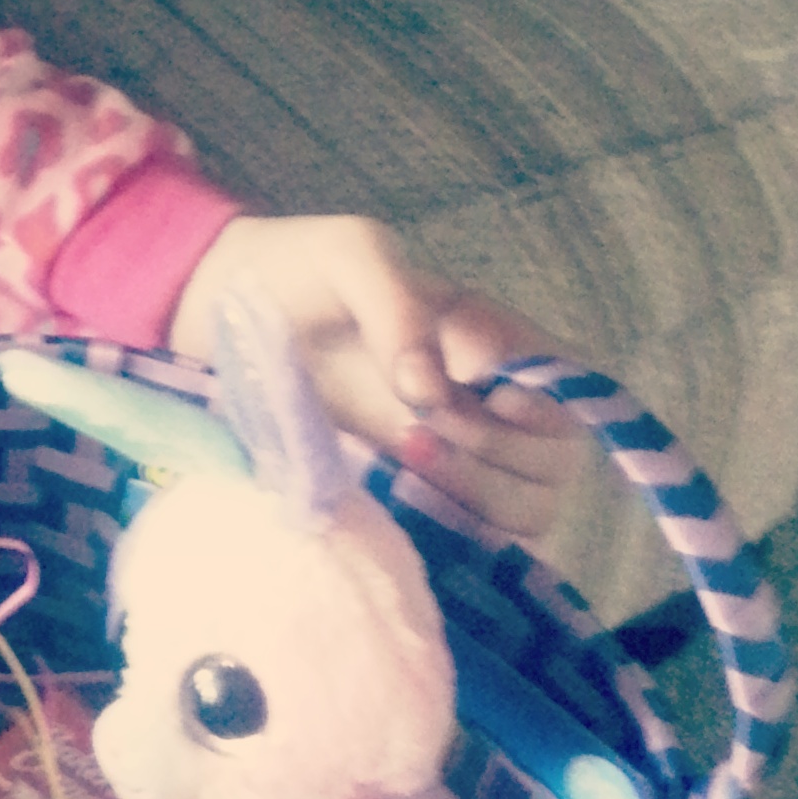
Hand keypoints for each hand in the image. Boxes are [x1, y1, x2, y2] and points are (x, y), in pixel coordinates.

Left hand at [168, 214, 583, 544]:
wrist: (226, 315)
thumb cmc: (299, 271)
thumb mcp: (352, 254)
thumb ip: (400, 306)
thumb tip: (429, 389)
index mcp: (493, 337)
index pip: (570, 384)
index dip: (543, 398)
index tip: (483, 388)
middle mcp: (490, 404)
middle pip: (557, 458)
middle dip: (497, 444)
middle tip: (424, 417)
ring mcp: (456, 459)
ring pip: (529, 509)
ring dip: (476, 491)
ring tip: (406, 451)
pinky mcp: (418, 502)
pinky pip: (478, 544)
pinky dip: (458, 533)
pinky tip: (405, 498)